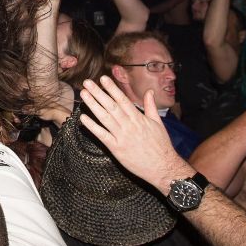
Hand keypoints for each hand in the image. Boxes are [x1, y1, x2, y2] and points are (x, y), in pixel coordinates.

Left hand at [78, 77, 191, 193]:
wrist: (162, 167)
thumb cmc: (161, 145)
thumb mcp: (158, 123)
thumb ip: (151, 106)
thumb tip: (149, 91)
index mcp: (138, 118)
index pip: (122, 100)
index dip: (112, 88)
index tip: (103, 78)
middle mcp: (129, 125)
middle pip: (111, 106)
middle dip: (98, 93)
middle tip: (87, 82)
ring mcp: (121, 137)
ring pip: (105, 118)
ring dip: (93, 105)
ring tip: (84, 95)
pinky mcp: (116, 149)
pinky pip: (102, 135)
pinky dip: (92, 127)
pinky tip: (83, 118)